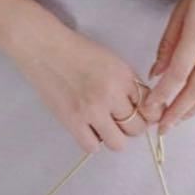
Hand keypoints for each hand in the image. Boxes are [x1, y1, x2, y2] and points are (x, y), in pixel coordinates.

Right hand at [8, 15, 153, 155]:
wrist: (45, 48)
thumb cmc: (77, 50)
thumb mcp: (111, 60)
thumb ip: (127, 83)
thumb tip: (140, 107)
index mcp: (124, 76)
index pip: (149, 106)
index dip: (145, 111)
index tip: (139, 113)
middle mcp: (111, 94)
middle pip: (137, 128)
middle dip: (132, 126)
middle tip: (119, 119)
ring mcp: (92, 110)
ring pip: (118, 143)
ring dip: (113, 136)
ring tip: (104, 125)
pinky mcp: (73, 121)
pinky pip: (92, 147)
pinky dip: (92, 141)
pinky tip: (87, 128)